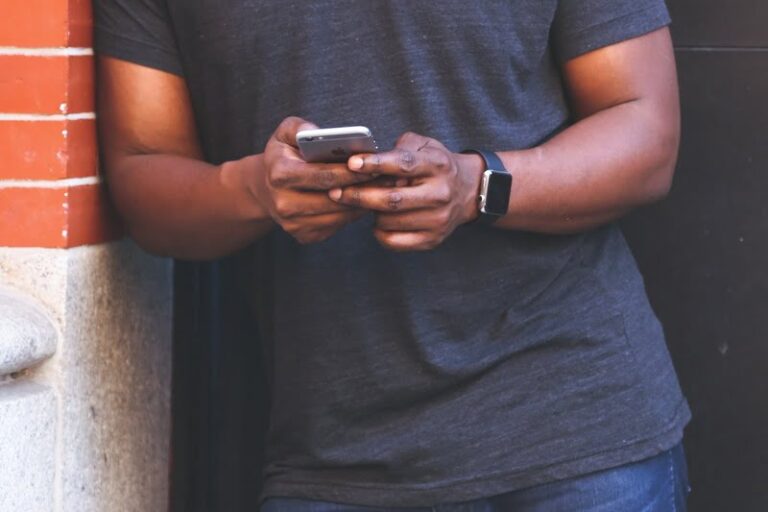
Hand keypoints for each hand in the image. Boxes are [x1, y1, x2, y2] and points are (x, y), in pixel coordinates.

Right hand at [252, 117, 375, 243]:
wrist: (267, 188)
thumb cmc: (284, 155)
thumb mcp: (285, 133)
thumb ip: (299, 127)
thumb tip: (316, 132)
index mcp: (280, 175)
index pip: (322, 175)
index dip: (350, 172)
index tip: (373, 166)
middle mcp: (283, 204)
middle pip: (333, 199)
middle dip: (362, 188)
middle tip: (388, 179)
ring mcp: (293, 224)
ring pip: (338, 216)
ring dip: (362, 203)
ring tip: (382, 189)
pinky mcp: (304, 235)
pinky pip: (337, 226)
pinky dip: (353, 215)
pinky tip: (366, 201)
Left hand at [328, 132, 483, 250]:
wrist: (467, 191)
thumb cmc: (434, 165)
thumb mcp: (424, 146)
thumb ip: (398, 147)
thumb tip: (367, 159)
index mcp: (437, 165)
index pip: (403, 165)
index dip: (375, 164)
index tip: (352, 164)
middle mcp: (440, 194)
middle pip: (392, 200)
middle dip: (359, 196)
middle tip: (336, 192)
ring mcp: (438, 220)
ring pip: (389, 221)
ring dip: (370, 213)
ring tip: (365, 203)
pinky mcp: (432, 239)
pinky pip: (394, 241)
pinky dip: (379, 232)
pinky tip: (378, 221)